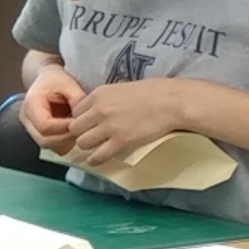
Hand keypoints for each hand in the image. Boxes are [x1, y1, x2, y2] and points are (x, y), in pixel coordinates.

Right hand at [20, 67, 85, 149]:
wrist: (47, 80)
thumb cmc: (57, 80)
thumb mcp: (69, 84)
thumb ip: (78, 100)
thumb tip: (84, 118)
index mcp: (31, 104)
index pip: (44, 126)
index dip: (64, 128)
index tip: (80, 122)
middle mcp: (26, 119)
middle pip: (43, 140)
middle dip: (65, 138)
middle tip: (82, 129)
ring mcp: (30, 128)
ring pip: (47, 145)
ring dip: (65, 142)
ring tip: (78, 130)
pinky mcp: (37, 134)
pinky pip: (50, 146)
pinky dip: (63, 143)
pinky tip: (72, 132)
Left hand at [48, 77, 185, 169]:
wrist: (173, 102)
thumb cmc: (154, 92)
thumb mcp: (122, 88)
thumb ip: (106, 99)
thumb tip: (96, 109)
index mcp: (99, 94)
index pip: (75, 111)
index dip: (81, 119)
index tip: (88, 125)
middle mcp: (99, 110)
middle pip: (75, 128)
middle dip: (81, 133)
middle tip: (91, 137)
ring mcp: (109, 127)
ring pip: (82, 143)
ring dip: (88, 147)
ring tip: (96, 147)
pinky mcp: (121, 141)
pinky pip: (97, 156)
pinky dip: (95, 160)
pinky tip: (97, 160)